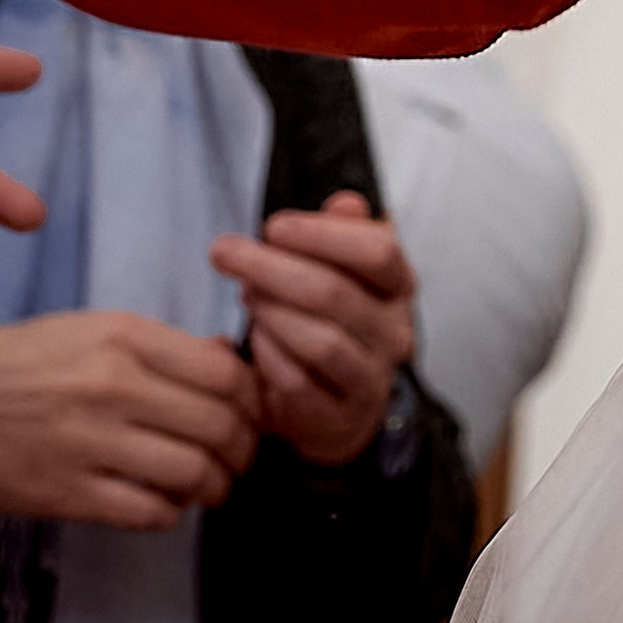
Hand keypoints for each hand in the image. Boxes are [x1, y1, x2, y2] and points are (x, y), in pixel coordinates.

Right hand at [0, 310, 261, 534]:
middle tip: (237, 458)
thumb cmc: (16, 365)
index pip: (227, 373)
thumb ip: (162, 347)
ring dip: (215, 487)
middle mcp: (111, 385)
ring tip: (209, 485)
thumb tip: (233, 364)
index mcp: (122, 336)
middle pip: (220, 427)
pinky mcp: (69, 493)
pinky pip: (151, 513)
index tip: (251, 414)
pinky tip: (163, 503)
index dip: (253, 401)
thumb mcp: (88, 330)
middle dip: (242, 450)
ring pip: (194, 474)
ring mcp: (90, 442)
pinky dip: (172, 513)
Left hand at [209, 191, 414, 466]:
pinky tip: (253, 338)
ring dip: (271, 312)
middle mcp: (393, 335)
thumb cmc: (328, 324)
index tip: (272, 226)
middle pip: (335, 293)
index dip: (323, 234)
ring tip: (242, 295)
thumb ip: (340, 236)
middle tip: (225, 251)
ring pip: (321, 341)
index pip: (379, 252)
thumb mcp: (339, 273)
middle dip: (271, 267)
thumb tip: (346, 204)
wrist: (332, 410)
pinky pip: (299, 383)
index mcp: (398, 290)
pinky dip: (269, 356)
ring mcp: (370, 381)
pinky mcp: (337, 418)